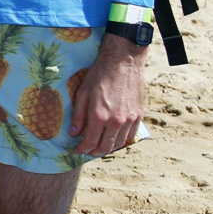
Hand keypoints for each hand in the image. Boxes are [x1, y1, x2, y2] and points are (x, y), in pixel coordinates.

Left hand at [69, 34, 146, 155]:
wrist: (123, 62)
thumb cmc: (99, 75)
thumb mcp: (82, 93)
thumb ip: (78, 115)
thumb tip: (74, 133)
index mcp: (99, 116)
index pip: (90, 142)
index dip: (82, 149)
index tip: (77, 150)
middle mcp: (116, 121)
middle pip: (105, 146)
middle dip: (94, 151)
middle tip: (87, 150)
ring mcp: (129, 119)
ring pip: (119, 143)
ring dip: (108, 148)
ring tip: (99, 146)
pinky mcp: (138, 115)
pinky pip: (130, 135)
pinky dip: (121, 140)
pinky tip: (114, 138)